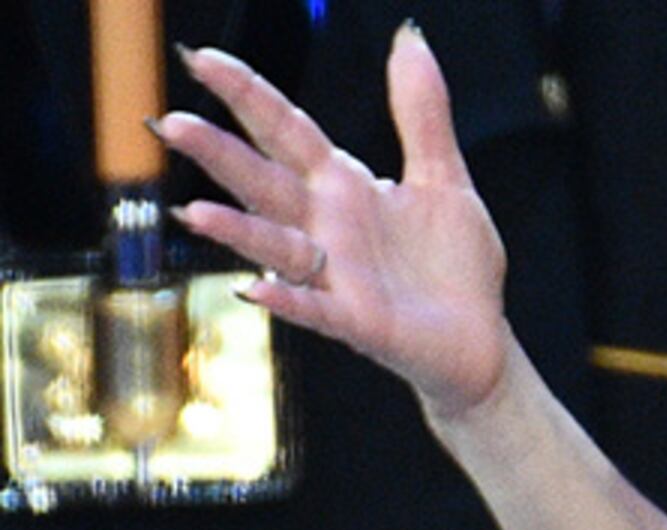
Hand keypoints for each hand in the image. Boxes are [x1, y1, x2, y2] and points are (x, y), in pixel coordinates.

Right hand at [158, 29, 511, 417]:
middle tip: (171, 124)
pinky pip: (316, 310)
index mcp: (342, 186)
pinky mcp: (358, 322)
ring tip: (194, 213)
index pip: (284, 130)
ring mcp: (336, 277)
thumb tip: (408, 38)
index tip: (200, 57)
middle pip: (264, 182)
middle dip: (220, 155)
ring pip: (276, 246)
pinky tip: (255, 290)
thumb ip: (422, 113)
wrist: (480, 341)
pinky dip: (288, 300)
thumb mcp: (444, 178)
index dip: (246, 94)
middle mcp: (325, 227)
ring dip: (237, 231)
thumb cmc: (454, 264)